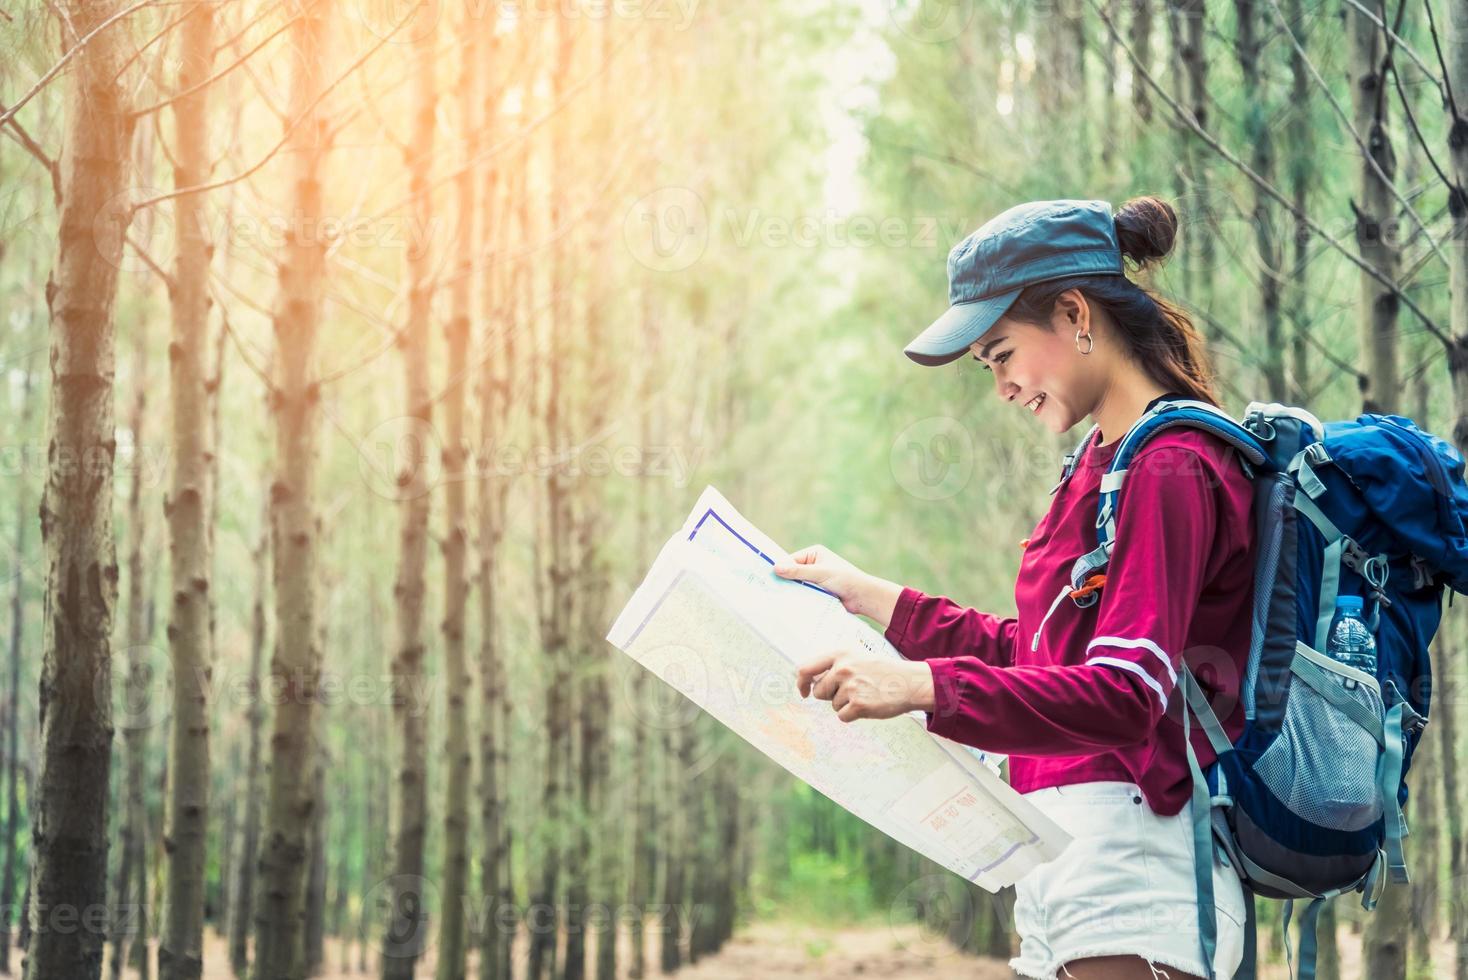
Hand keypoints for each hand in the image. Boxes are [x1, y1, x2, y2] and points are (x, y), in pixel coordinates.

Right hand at [772, 545, 901, 627]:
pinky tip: (788, 606)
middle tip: (766, 591)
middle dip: (783, 581)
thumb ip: (798, 572)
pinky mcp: (817, 592)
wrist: (862, 597)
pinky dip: (798, 598)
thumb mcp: (820, 573)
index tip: (766, 578)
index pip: (791, 560)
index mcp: (814, 554)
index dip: (780, 569)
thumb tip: (775, 568)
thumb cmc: (845, 579)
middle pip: (792, 573)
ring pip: (796, 585)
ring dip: (790, 591)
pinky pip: (803, 594)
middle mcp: (813, 564)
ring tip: (775, 600)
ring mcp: (815, 579)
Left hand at [795, 652, 934, 721]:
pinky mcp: (858, 705)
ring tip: (865, 694)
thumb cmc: (883, 671)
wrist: (910, 682)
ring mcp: (851, 687)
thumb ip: (834, 664)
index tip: (804, 691)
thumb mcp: (857, 656)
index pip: (806, 668)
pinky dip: (852, 715)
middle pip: (819, 691)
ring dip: (845, 704)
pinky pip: (842, 716)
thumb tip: (809, 679)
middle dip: (831, 695)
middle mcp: (843, 668)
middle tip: (853, 690)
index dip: (801, 682)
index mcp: (840, 653)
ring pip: (832, 705)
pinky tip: (867, 704)